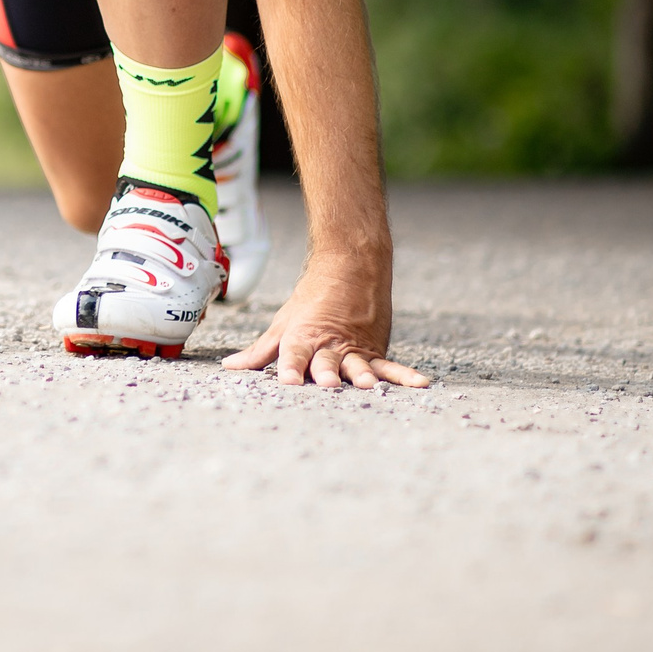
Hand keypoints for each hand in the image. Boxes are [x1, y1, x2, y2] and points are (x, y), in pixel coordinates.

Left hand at [222, 248, 428, 388]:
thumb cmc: (311, 300)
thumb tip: (231, 368)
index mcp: (303, 337)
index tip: (288, 381)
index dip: (290, 367)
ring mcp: (354, 347)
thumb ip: (260, 351)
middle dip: (326, 372)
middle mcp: (329, 344)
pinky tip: (421, 384)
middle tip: (328, 383)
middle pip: (326, 360)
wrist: (350, 266)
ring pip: (358, 362)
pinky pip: (391, 365)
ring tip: (369, 385)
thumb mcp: (283, 325)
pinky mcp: (375, 349)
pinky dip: (405, 374)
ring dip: (363, 374)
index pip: (294, 354)